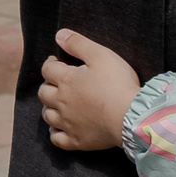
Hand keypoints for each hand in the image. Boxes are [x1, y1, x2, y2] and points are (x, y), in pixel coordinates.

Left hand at [39, 29, 143, 151]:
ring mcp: (67, 123)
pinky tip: (60, 128)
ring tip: (58, 103)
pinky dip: (55, 132)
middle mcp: (62, 102)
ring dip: (49, 107)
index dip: (50, 63)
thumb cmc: (117, 83)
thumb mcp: (101, 55)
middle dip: (48, 84)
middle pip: (44, 93)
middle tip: (58, 81)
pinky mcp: (76, 141)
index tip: (56, 61)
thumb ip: (78, 44)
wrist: (131, 115)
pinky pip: (57, 139)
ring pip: (47, 116)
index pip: (47, 70)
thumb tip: (59, 35)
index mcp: (66, 80)